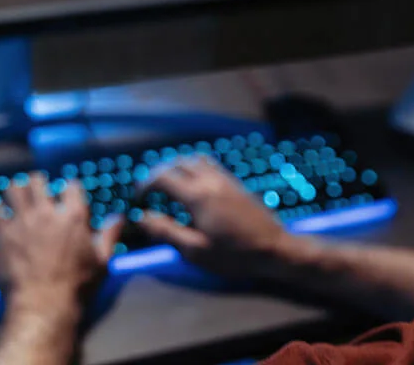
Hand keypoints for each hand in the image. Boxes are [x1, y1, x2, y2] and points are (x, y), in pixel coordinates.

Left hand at [0, 174, 122, 313]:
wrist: (43, 305)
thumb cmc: (76, 286)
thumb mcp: (101, 261)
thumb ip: (109, 236)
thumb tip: (119, 218)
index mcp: (73, 216)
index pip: (71, 185)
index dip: (68, 188)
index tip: (66, 194)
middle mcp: (47, 212)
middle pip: (37, 181)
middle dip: (37, 183)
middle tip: (36, 191)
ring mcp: (22, 221)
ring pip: (13, 189)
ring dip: (15, 191)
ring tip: (15, 197)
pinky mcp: (2, 234)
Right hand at [138, 155, 296, 278]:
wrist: (275, 248)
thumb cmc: (234, 255)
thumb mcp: (195, 251)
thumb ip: (166, 232)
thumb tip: (142, 217)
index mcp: (197, 195)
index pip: (163, 177)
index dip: (145, 184)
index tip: (138, 197)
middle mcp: (210, 180)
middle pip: (177, 163)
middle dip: (158, 173)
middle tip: (150, 191)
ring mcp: (225, 179)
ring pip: (194, 159)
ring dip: (177, 167)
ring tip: (169, 186)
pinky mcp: (236, 183)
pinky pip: (210, 165)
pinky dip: (194, 168)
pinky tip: (194, 187)